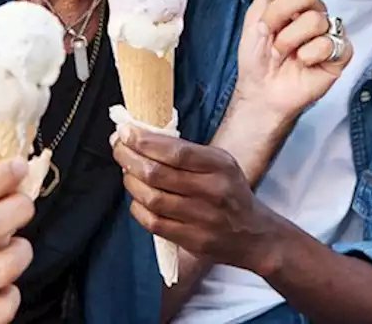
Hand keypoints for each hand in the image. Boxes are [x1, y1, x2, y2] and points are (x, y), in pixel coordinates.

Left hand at [112, 127, 277, 274]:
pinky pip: (154, 222)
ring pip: (152, 198)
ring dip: (131, 182)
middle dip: (129, 157)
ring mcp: (202, 219)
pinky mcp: (192, 240)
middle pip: (157, 174)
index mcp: (220, 166)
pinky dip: (138, 207)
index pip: (176, 151)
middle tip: (118, 147)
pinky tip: (137, 198)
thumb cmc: (230, 192)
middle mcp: (212, 192)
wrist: (253, 234)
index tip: (125, 131)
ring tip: (127, 171)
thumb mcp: (220, 163)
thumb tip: (142, 137)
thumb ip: (186, 152)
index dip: (145, 141)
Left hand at [236, 0, 352, 117]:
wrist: (262, 90)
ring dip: (288, 40)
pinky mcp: (340, 54)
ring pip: (314, 20)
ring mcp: (329, 32)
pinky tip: (302, 63)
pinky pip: (329, 43)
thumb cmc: (257, 55)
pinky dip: (308, 55)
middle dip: (278, 15)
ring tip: (281, 53)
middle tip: (267, 33)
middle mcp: (314, 11)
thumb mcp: (255, 17)